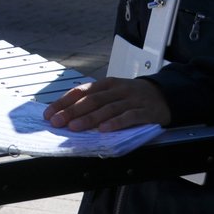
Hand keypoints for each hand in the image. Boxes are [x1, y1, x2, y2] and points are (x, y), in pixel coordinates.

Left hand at [43, 77, 171, 131]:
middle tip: (57, 122)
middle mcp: (117, 90)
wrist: (165, 95)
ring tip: (74, 127)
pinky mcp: (146, 111)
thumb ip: (94, 101)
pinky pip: (129, 117)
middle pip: (91, 100)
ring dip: (89, 119)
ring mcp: (132, 100)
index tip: (49, 113)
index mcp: (106, 84)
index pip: (81, 91)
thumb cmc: (132, 96)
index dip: (63, 102)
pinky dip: (116, 123)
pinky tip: (104, 130)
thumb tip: (66, 114)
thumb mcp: (112, 93)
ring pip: (108, 108)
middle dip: (71, 111)